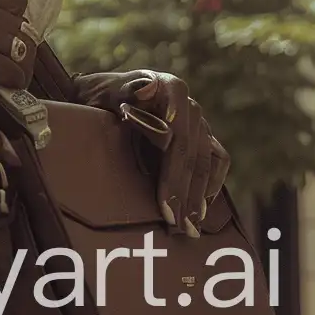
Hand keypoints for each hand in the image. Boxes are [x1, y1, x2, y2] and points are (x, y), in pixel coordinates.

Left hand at [72, 70, 230, 236]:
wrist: (102, 94)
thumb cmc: (97, 94)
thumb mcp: (101, 90)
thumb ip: (122, 90)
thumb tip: (146, 88)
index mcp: (168, 87)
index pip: (177, 135)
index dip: (173, 172)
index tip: (166, 202)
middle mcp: (189, 105)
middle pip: (191, 153)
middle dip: (183, 193)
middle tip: (175, 224)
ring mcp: (198, 122)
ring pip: (205, 162)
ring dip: (198, 197)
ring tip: (189, 227)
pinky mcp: (203, 136)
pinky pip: (216, 161)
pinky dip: (210, 185)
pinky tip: (200, 209)